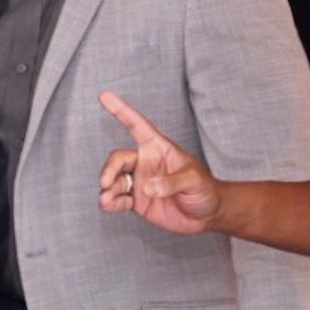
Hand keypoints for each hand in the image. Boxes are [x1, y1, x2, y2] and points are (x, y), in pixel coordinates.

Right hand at [96, 91, 220, 235]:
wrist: (206, 214)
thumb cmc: (204, 188)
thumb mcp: (193, 180)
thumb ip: (172, 181)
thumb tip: (147, 186)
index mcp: (157, 148)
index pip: (136, 125)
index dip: (120, 110)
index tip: (104, 95)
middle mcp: (144, 163)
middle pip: (118, 159)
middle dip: (108, 169)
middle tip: (105, 183)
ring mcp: (139, 182)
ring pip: (114, 180)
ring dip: (107, 189)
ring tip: (106, 200)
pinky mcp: (137, 201)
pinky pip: (117, 199)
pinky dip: (109, 202)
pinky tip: (108, 206)